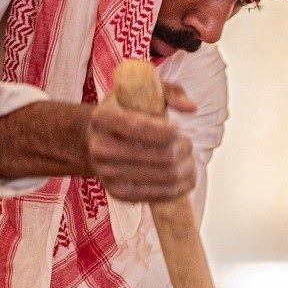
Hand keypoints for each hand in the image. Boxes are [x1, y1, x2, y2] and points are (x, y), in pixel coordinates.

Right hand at [86, 82, 196, 202]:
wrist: (96, 140)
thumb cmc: (124, 112)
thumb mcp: (142, 92)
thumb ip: (170, 92)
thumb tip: (191, 108)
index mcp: (103, 118)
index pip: (139, 128)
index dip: (167, 132)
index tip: (179, 130)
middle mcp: (100, 148)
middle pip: (159, 156)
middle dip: (183, 149)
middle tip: (187, 144)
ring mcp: (107, 174)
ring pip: (163, 177)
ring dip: (185, 169)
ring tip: (189, 160)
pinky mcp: (117, 193)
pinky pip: (155, 196)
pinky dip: (178, 189)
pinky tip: (185, 178)